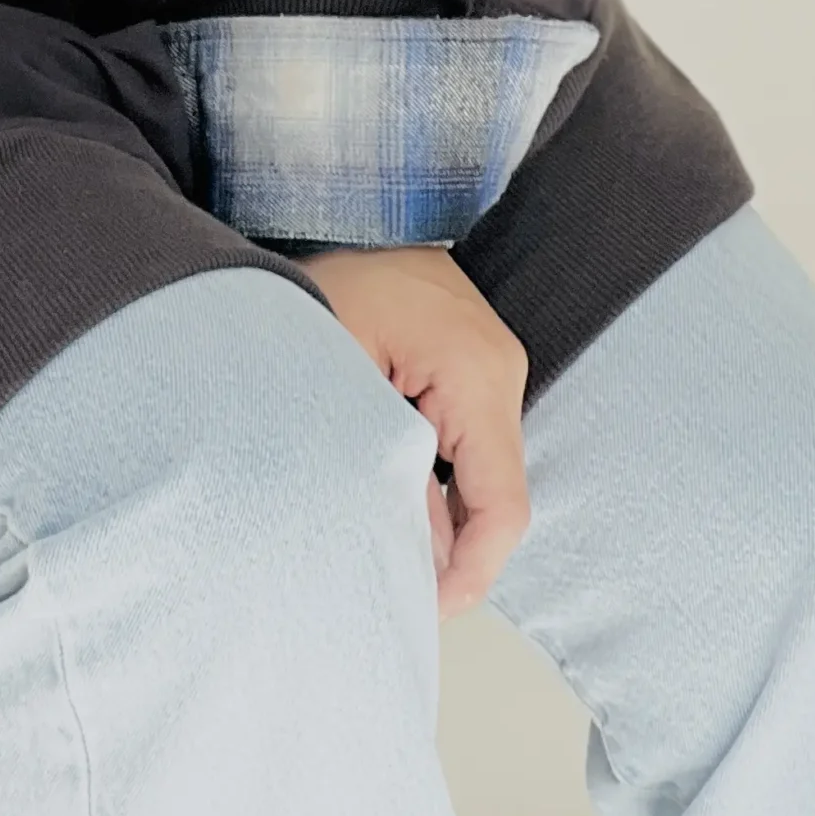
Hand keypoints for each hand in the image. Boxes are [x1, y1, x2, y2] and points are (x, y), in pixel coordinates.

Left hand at [300, 245, 530, 616]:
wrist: (317, 207)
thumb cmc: (312, 281)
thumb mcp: (338, 380)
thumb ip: (385, 470)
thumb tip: (420, 557)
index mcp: (475, 370)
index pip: (502, 504)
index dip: (470, 571)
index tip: (427, 608)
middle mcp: (500, 364)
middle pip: (496, 492)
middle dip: (449, 544)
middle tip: (393, 582)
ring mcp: (491, 358)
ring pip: (482, 468)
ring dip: (439, 505)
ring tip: (382, 532)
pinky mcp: (471, 358)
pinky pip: (466, 436)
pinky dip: (436, 470)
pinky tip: (393, 485)